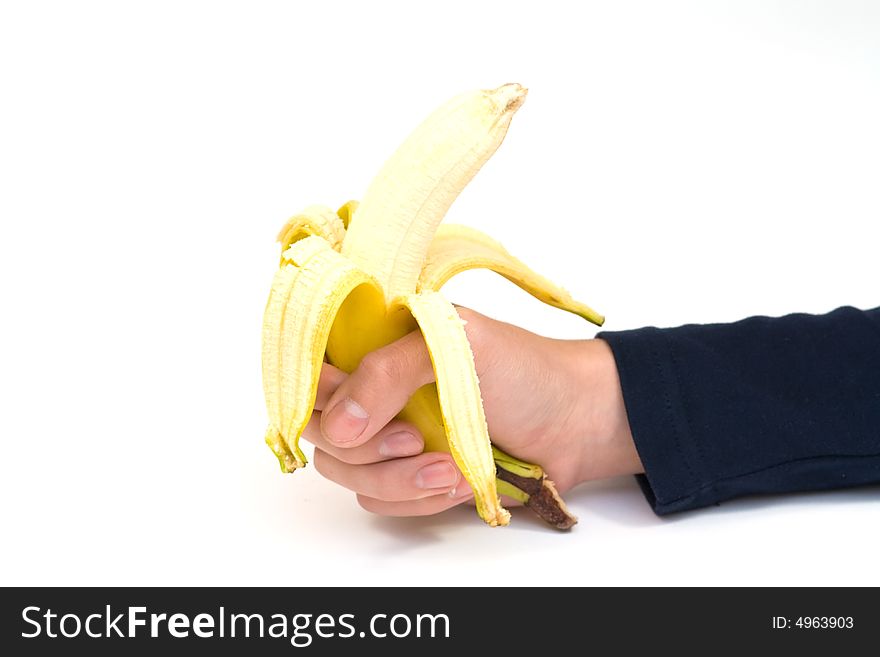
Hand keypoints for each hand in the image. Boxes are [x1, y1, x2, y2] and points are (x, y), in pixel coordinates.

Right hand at [304, 306, 642, 516]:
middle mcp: (377, 389)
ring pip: (349, 474)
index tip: (353, 413)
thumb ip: (388, 373)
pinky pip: (381, 501)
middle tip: (416, 439)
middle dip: (367, 448)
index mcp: (379, 344)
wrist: (576, 424)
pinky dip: (417, 498)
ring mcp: (392, 435)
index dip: (321, 398)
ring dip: (398, 479)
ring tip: (449, 467)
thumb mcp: (454, 346)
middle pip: (322, 433)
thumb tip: (338, 426)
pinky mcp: (411, 475)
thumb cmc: (523, 370)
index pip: (312, 370)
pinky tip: (457, 480)